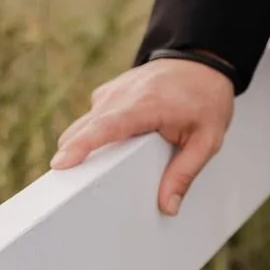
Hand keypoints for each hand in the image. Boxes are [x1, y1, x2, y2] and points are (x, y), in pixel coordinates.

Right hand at [50, 58, 235, 215]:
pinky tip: (109, 151)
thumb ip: (185, 173)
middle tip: (71, 189)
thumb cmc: (206, 100)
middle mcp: (121, 95)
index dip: (81, 146)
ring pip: (83, 125)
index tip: (61, 164)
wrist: (203, 63)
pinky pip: (92, 118)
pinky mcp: (107, 93)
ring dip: (83, 147)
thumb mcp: (207, 139)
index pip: (105, 126)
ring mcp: (111, 92)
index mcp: (145, 104)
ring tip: (91, 174)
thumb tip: (168, 206)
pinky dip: (93, 135)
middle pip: (83, 130)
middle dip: (73, 156)